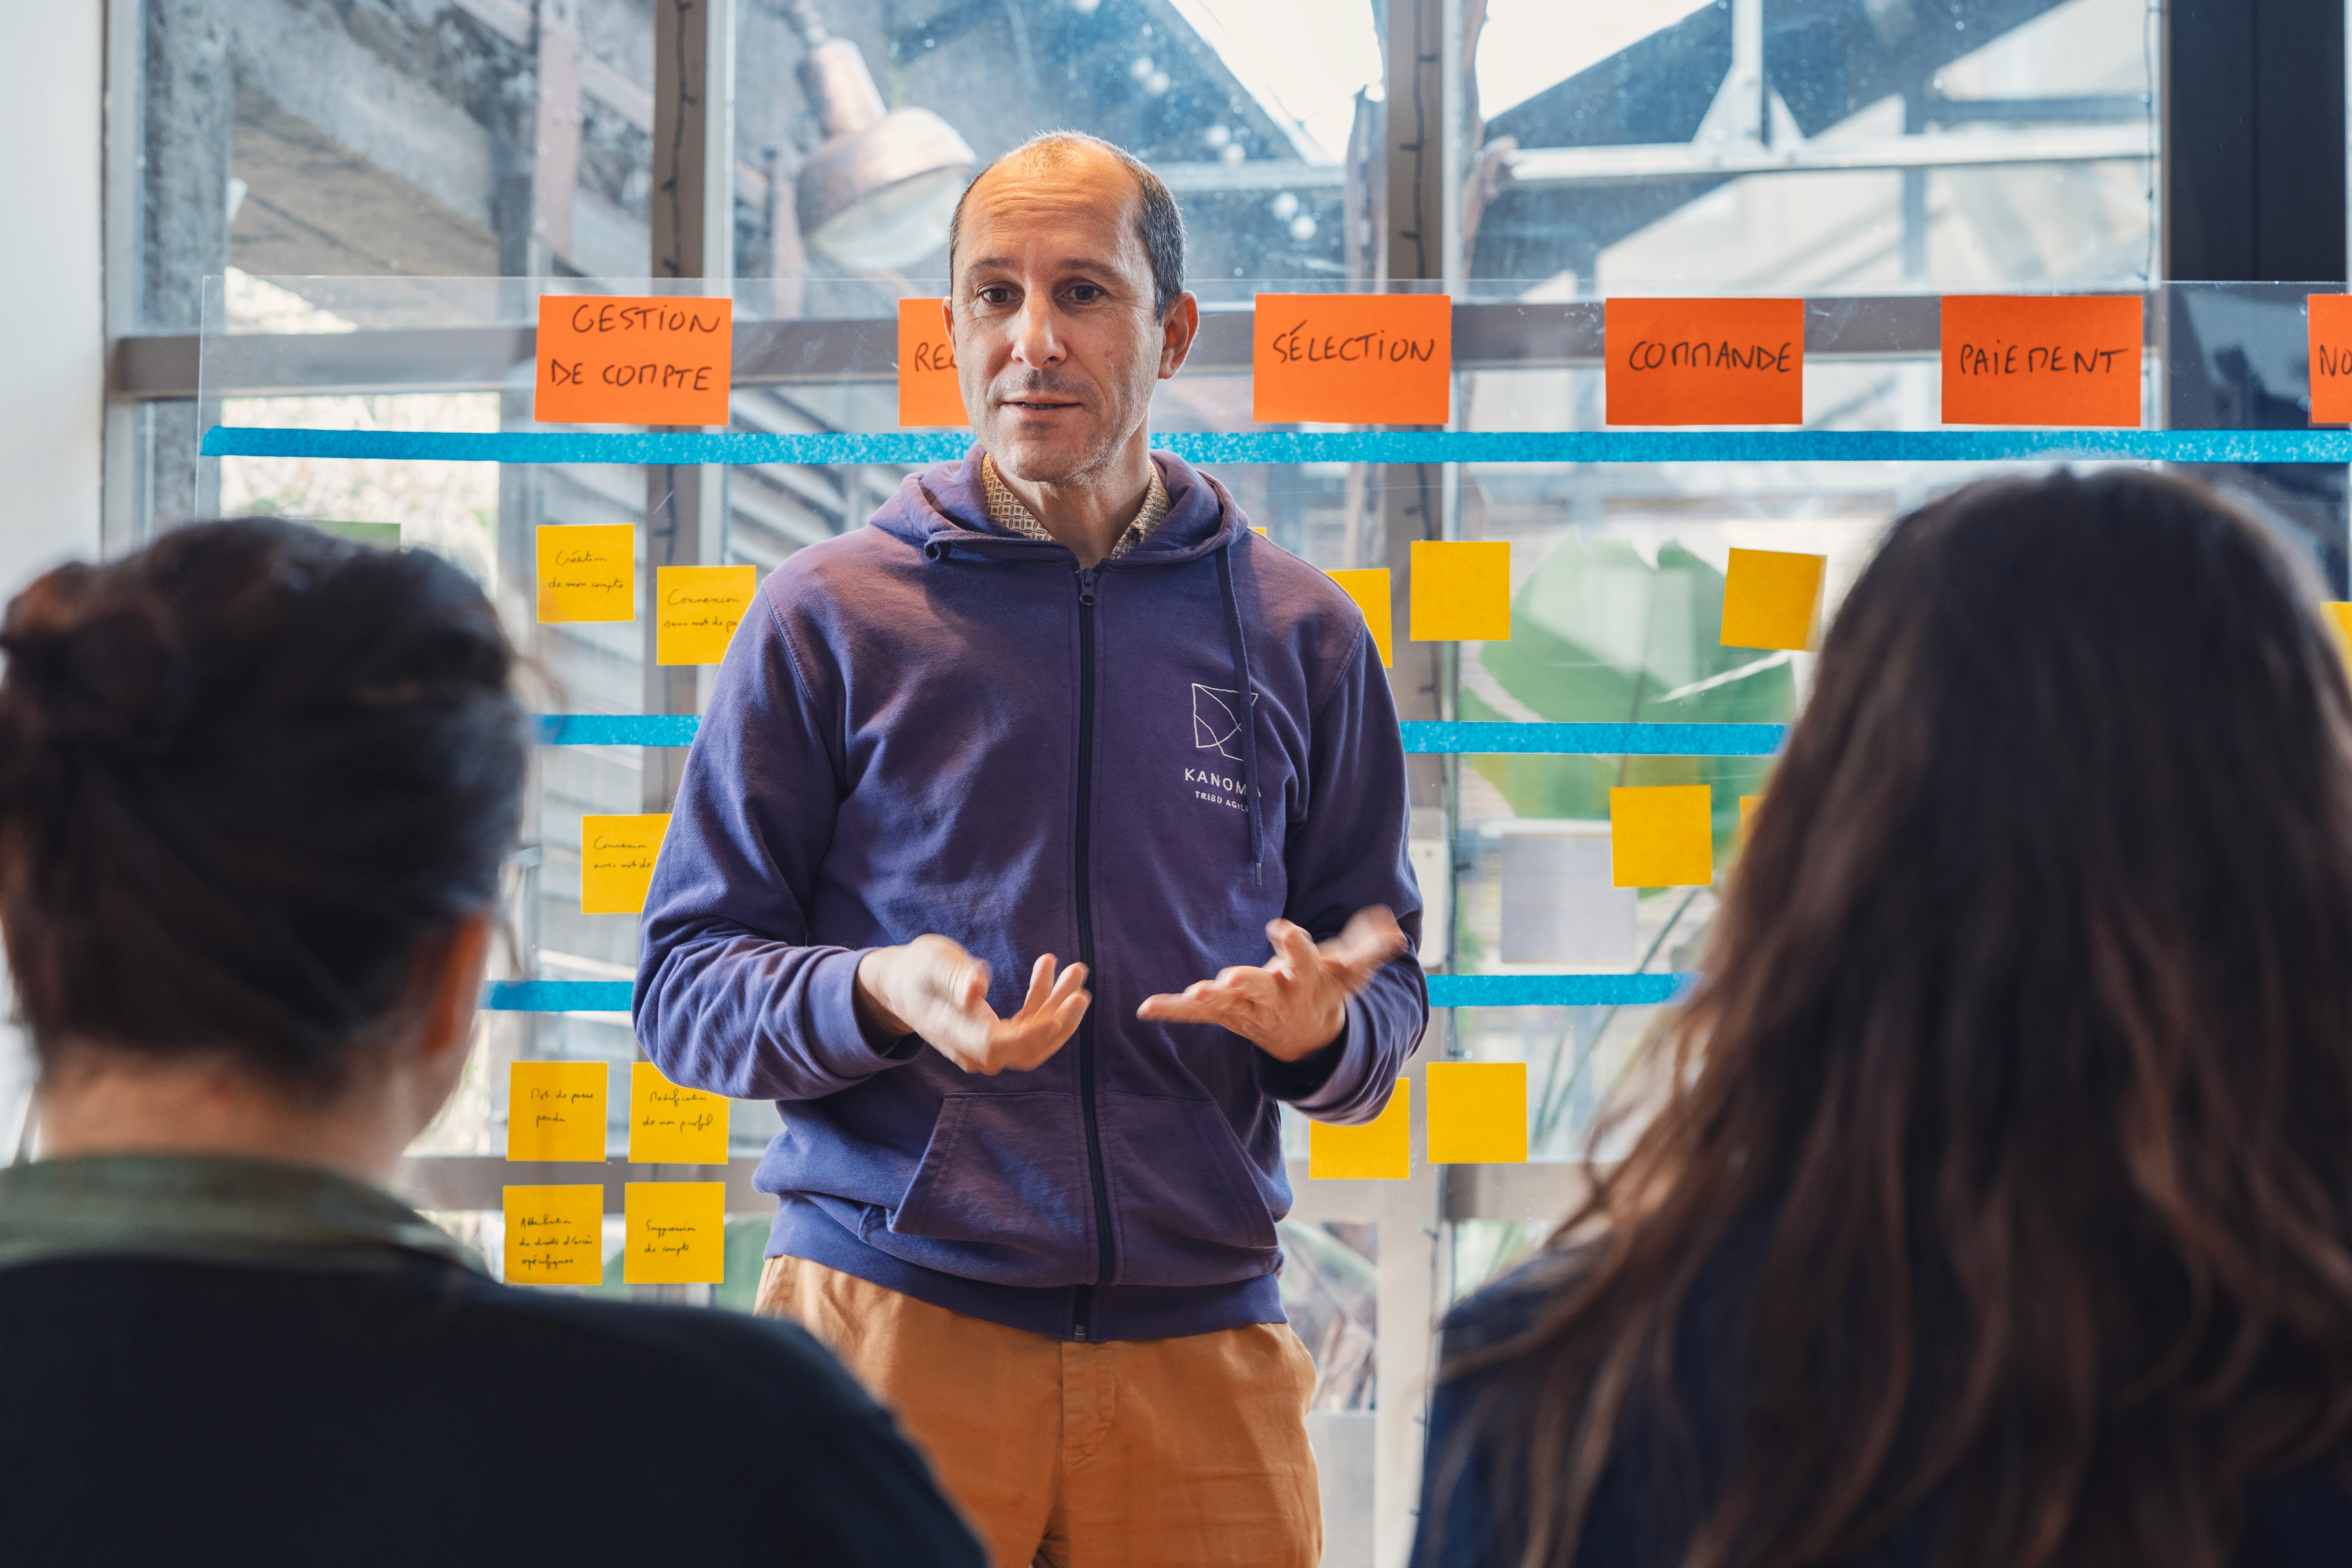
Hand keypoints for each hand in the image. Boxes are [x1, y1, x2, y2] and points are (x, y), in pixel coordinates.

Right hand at [855, 937, 1090, 1075]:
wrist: (902, 984)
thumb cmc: (916, 968)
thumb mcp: (932, 962)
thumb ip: (954, 977)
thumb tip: (976, 991)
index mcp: (953, 1033)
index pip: (998, 1045)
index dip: (1033, 1034)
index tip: (1062, 1012)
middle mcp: (971, 1050)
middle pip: (1026, 1050)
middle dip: (1059, 1019)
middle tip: (1080, 986)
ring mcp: (984, 1047)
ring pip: (1032, 1040)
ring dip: (1057, 1007)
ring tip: (1074, 969)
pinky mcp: (993, 1037)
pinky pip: (1026, 1027)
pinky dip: (1042, 1001)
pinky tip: (1047, 968)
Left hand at [1136, 906, 1407, 1062]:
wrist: (1309, 1039)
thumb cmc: (1326, 991)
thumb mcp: (1352, 972)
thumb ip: (1370, 948)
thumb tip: (1391, 927)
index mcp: (1306, 980)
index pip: (1303, 959)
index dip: (1294, 945)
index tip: (1281, 928)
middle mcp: (1277, 996)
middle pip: (1263, 987)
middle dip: (1248, 982)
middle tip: (1232, 977)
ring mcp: (1250, 1007)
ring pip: (1229, 1004)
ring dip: (1211, 999)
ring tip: (1195, 994)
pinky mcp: (1228, 1014)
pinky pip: (1197, 1014)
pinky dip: (1171, 1009)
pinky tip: (1145, 1007)